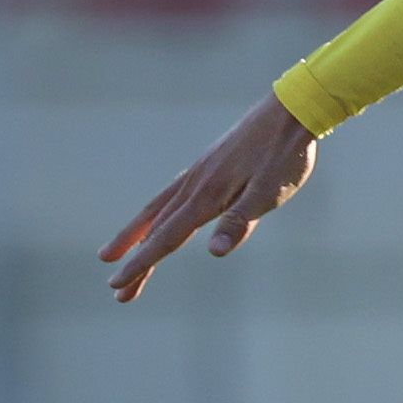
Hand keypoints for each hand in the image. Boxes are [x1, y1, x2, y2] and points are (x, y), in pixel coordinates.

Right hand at [103, 94, 318, 304]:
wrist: (288, 112)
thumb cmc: (284, 157)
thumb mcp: (270, 193)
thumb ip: (239, 222)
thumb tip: (214, 252)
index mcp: (206, 198)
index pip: (166, 239)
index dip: (141, 263)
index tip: (117, 285)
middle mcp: (193, 186)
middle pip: (155, 231)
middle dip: (135, 260)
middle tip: (115, 289)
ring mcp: (196, 174)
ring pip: (156, 211)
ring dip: (135, 236)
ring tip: (114, 254)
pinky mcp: (205, 166)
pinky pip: (169, 196)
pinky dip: (153, 213)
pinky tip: (155, 219)